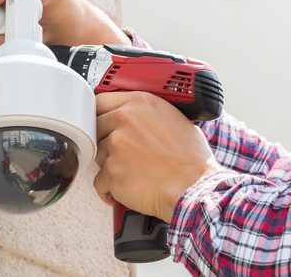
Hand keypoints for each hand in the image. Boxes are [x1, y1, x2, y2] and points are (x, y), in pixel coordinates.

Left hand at [93, 91, 224, 221]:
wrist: (194, 187)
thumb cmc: (192, 159)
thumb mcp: (174, 119)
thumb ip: (147, 114)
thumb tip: (135, 118)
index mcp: (139, 102)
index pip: (101, 101)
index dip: (102, 116)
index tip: (103, 125)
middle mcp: (124, 119)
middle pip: (96, 128)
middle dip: (105, 142)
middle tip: (121, 153)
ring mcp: (115, 145)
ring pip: (98, 155)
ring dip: (109, 165)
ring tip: (131, 173)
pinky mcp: (111, 171)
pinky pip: (99, 180)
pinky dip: (109, 188)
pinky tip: (126, 189)